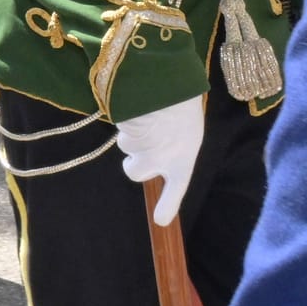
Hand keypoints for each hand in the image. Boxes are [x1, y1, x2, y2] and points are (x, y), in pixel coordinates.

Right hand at [116, 95, 204, 225]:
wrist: (169, 84)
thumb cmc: (182, 104)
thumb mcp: (187, 131)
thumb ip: (173, 149)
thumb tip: (154, 163)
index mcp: (183, 160)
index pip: (176, 189)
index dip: (167, 206)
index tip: (161, 220)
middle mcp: (161, 161)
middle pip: (134, 170)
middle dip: (135, 157)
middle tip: (146, 138)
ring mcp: (142, 149)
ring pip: (126, 145)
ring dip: (132, 133)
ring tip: (148, 113)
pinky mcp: (126, 134)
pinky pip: (119, 128)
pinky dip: (125, 119)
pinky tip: (139, 106)